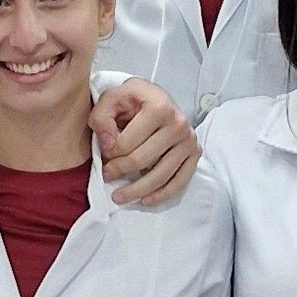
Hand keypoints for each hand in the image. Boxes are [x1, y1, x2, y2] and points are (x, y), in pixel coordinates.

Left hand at [92, 82, 199, 206]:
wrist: (156, 97)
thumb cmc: (133, 99)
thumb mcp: (112, 98)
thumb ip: (101, 117)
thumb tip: (107, 145)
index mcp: (158, 108)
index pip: (127, 143)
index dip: (109, 154)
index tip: (103, 156)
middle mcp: (178, 125)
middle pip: (143, 160)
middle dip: (120, 171)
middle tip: (107, 175)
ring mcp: (188, 141)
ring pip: (161, 176)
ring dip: (137, 190)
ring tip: (119, 196)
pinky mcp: (194, 153)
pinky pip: (180, 181)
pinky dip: (162, 194)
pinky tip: (146, 199)